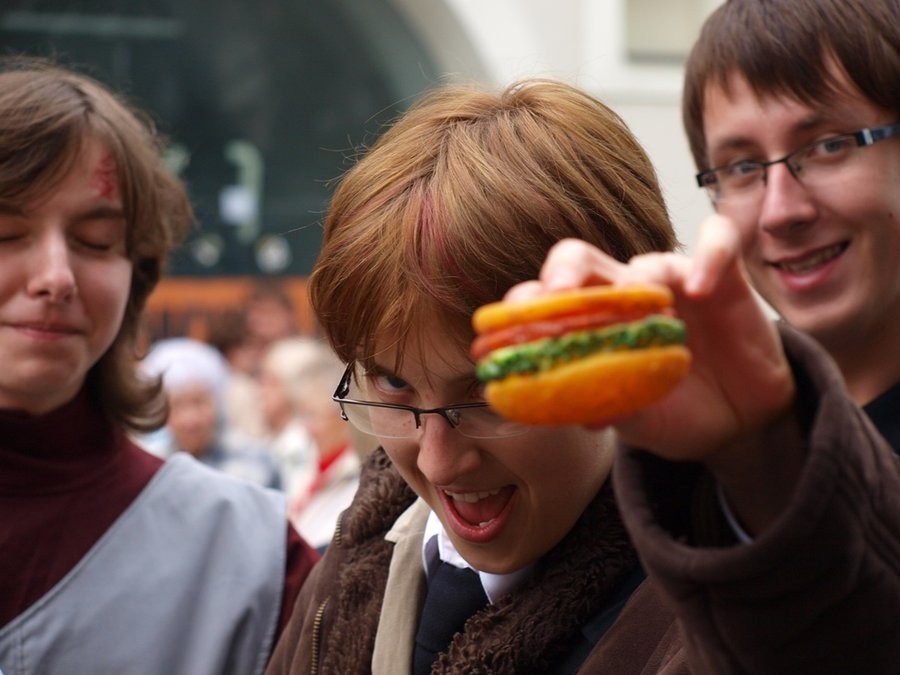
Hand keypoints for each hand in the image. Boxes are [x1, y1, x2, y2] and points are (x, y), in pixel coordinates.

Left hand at [506, 215, 795, 463]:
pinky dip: (708, 258)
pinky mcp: (722, 278)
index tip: (514, 321)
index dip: (529, 304)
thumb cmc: (672, 412)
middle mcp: (623, 296)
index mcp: (591, 324)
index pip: (550, 299)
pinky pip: (717, 245)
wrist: (735, 425)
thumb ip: (603, 406)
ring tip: (638, 302)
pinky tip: (698, 290)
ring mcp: (671, 284)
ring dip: (636, 278)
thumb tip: (566, 414)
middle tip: (557, 293)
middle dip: (563, 271)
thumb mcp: (633, 417)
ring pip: (646, 259)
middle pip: (582, 262)